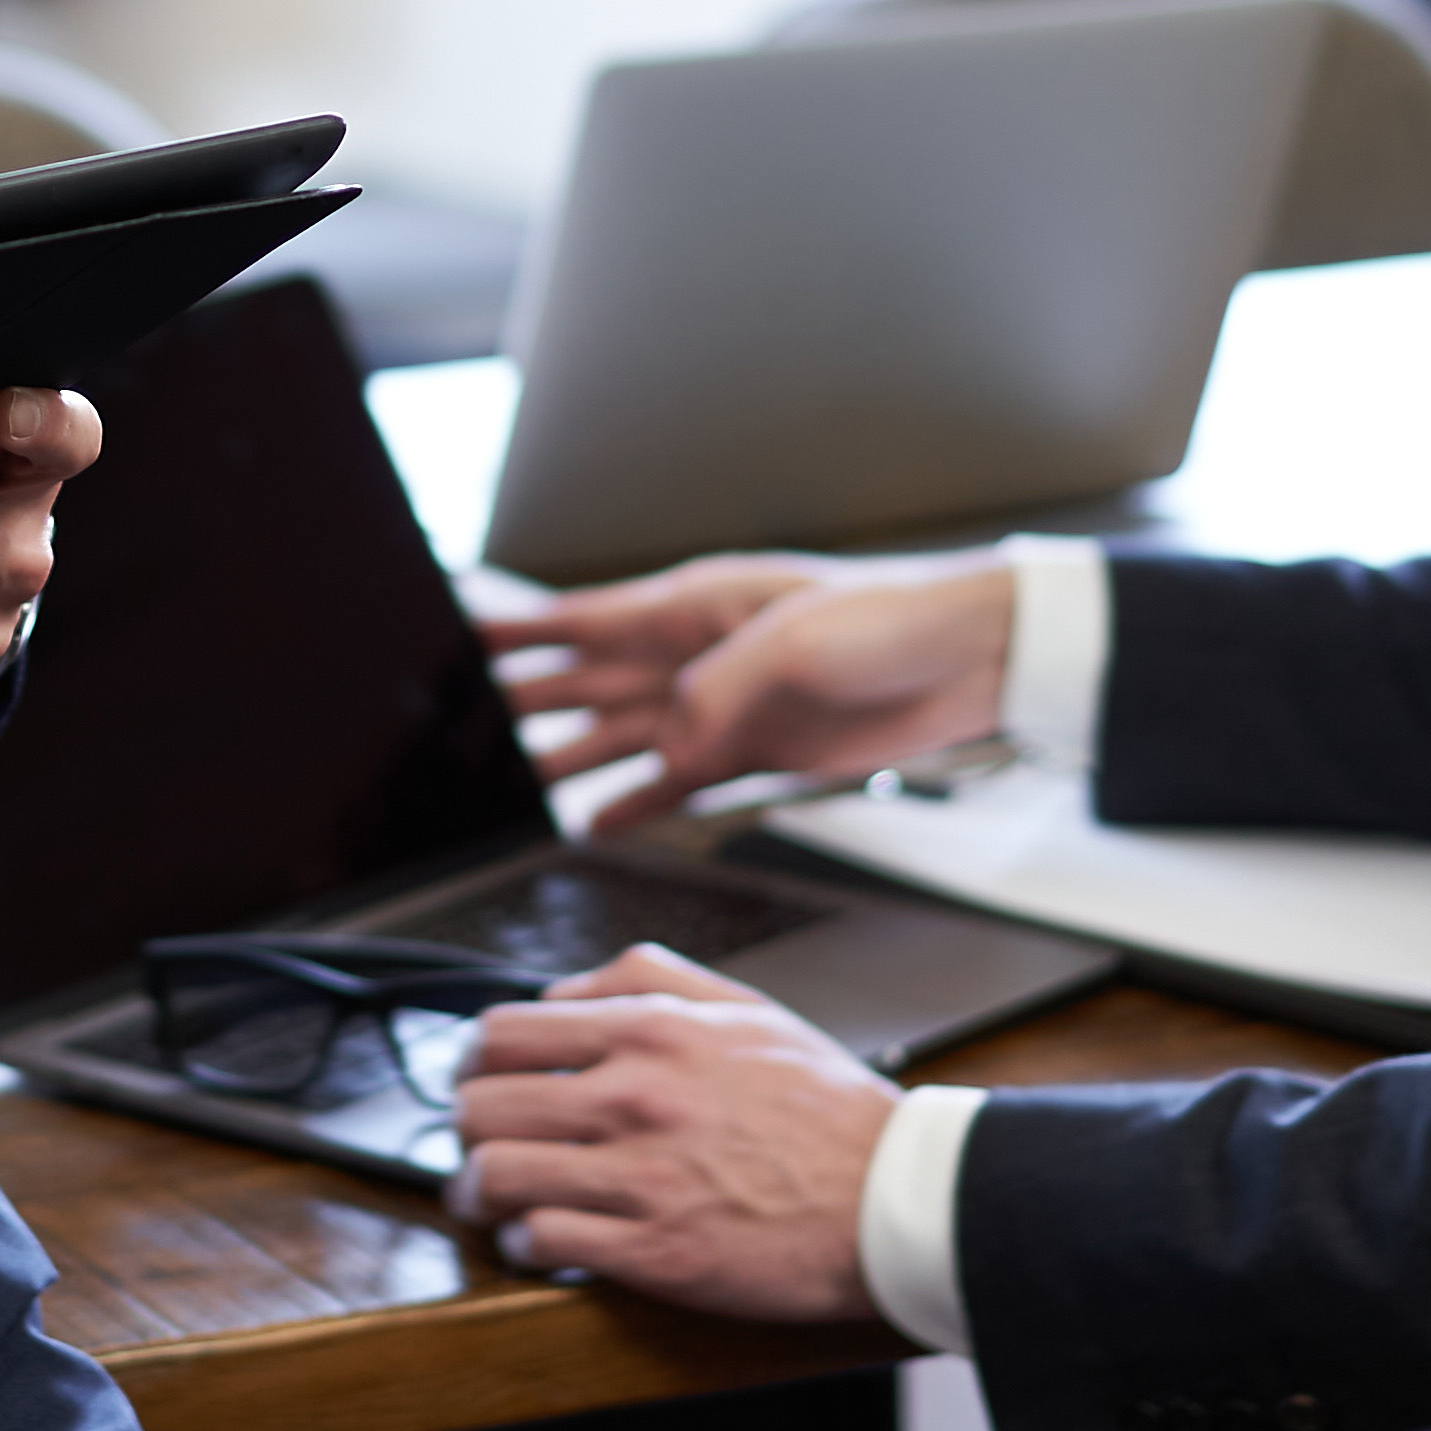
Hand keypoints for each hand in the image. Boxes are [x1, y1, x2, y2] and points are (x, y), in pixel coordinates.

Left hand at [442, 945, 897, 1318]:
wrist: (894, 1198)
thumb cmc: (827, 1110)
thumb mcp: (743, 1006)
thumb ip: (645, 977)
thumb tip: (560, 992)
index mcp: (650, 1031)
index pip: (501, 1032)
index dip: (470, 1063)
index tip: (475, 1082)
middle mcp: (634, 1096)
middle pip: (480, 1106)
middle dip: (464, 1130)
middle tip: (474, 1146)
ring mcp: (642, 1176)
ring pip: (496, 1175)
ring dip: (477, 1195)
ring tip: (489, 1203)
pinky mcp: (655, 1251)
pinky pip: (544, 1243)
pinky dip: (526, 1245)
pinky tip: (542, 1242)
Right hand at [496, 550, 1010, 823]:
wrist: (970, 661)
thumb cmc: (889, 620)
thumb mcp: (791, 644)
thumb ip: (717, 693)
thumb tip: (667, 744)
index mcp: (696, 606)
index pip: (586, 618)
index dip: (521, 627)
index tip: (461, 632)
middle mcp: (696, 657)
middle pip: (589, 680)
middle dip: (526, 696)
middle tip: (461, 720)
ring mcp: (722, 708)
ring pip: (622, 736)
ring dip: (568, 758)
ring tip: (510, 785)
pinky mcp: (754, 756)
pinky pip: (675, 783)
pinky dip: (634, 805)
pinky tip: (596, 824)